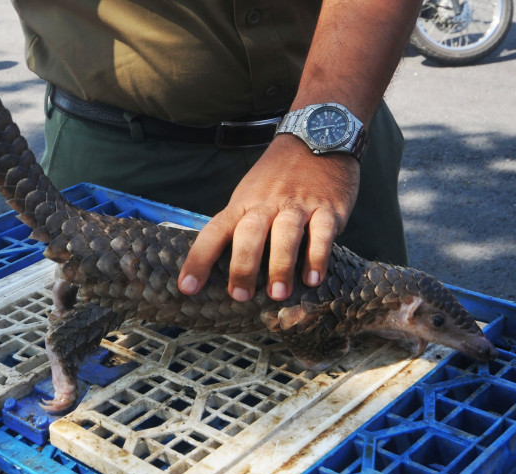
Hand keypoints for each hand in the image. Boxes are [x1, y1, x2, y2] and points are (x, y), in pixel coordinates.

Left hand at [178, 135, 359, 301]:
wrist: (317, 136)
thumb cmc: (278, 177)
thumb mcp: (250, 194)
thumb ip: (239, 224)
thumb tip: (220, 264)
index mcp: (243, 204)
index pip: (215, 232)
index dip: (199, 260)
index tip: (187, 287)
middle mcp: (267, 205)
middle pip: (249, 234)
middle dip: (243, 266)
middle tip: (239, 296)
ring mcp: (297, 205)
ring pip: (285, 234)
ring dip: (280, 265)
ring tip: (277, 294)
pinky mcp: (327, 207)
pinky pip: (321, 233)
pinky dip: (317, 256)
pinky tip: (313, 279)